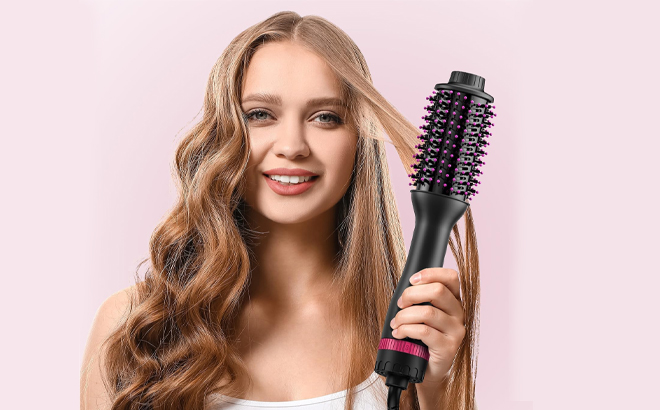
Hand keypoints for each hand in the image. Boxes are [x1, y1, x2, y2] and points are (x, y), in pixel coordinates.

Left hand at [389, 267, 465, 386]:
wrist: (427, 368)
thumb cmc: (421, 338)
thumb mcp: (422, 314)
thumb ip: (419, 299)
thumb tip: (404, 288)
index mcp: (453, 300)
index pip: (450, 277)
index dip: (430, 273)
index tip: (411, 280)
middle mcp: (459, 313)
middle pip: (438, 291)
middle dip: (411, 294)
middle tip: (400, 304)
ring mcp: (456, 330)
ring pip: (428, 312)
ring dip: (404, 316)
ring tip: (395, 323)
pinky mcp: (449, 347)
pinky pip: (424, 331)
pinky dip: (406, 330)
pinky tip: (399, 333)